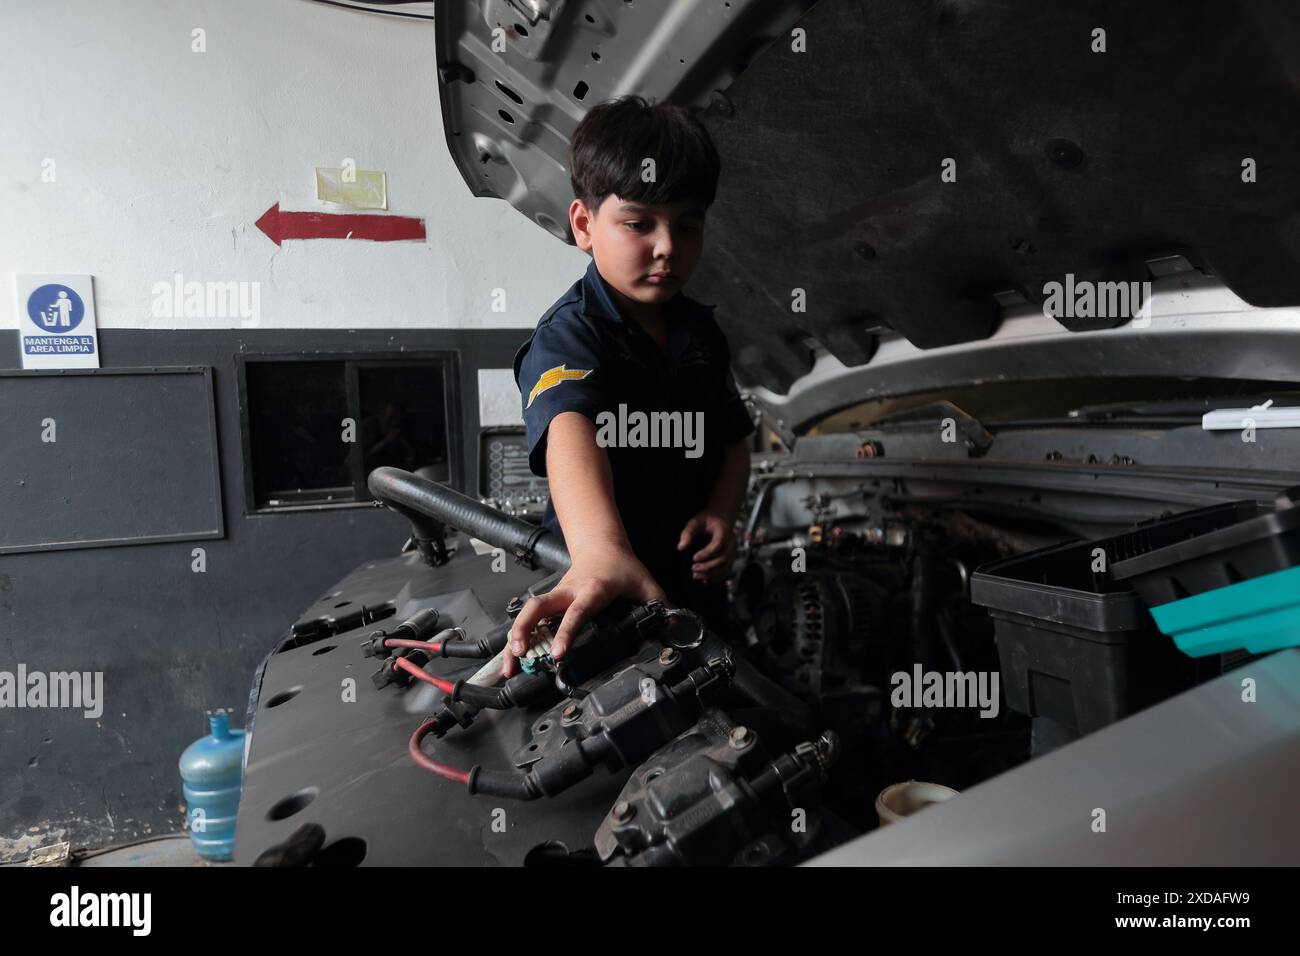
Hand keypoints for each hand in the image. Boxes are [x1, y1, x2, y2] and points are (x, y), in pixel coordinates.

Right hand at [501, 548, 667, 677]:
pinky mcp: (550, 601)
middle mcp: (568, 592)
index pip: (577, 612)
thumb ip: (660, 606)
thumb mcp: (645, 584)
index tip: (558, 653)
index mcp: (593, 589)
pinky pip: (530, 619)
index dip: (567, 632)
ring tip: (509, 667)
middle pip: (537, 608)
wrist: (601, 545)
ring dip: (515, 638)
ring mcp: (556, 595)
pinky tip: (513, 659)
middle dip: (524, 631)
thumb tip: (672, 630)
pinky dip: (518, 638)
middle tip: (518, 655)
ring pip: (527, 613)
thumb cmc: (621, 567)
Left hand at [677, 511, 736, 583]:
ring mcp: (733, 551)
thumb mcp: (695, 521)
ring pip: (726, 567)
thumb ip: (688, 532)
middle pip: (723, 559)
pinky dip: (716, 577)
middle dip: (708, 567)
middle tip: (693, 569)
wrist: (722, 517)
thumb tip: (680, 547)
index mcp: (724, 531)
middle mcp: (732, 542)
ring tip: (696, 576)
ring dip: (711, 575)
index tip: (693, 558)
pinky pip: (726, 570)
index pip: (718, 545)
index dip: (706, 554)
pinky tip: (705, 580)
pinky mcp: (731, 558)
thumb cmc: (707, 519)